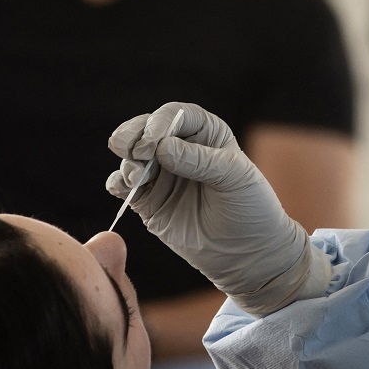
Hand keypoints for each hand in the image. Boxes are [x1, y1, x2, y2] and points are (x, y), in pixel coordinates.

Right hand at [107, 102, 330, 314]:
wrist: (248, 253)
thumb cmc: (250, 208)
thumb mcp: (235, 178)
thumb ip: (200, 161)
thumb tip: (161, 148)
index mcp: (206, 134)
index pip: (175, 115)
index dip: (159, 122)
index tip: (153, 142)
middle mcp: (180, 148)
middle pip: (145, 129)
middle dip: (133, 135)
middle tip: (132, 151)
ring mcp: (162, 174)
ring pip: (131, 156)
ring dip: (128, 162)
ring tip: (136, 178)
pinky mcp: (148, 200)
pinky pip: (123, 184)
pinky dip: (118, 182)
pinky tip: (124, 187)